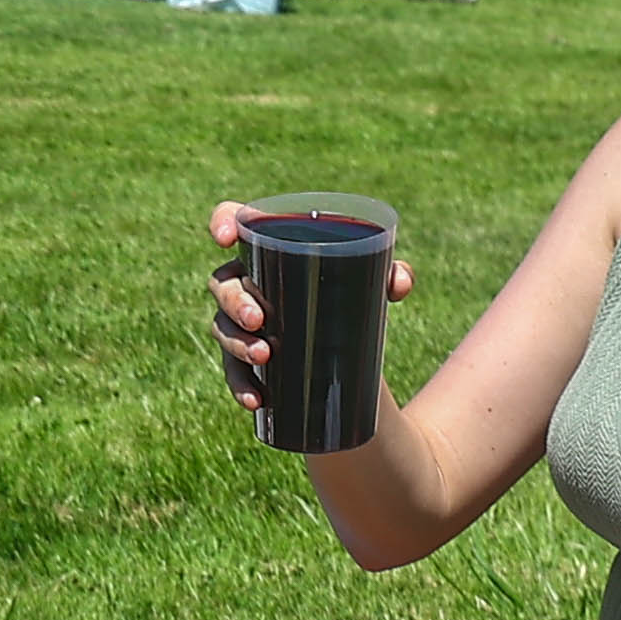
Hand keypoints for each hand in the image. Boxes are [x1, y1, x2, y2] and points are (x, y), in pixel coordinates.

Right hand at [203, 201, 415, 418]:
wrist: (346, 348)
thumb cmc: (350, 293)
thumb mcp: (371, 281)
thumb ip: (389, 274)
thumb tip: (398, 283)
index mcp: (268, 247)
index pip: (233, 220)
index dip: (222, 222)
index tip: (225, 239)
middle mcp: (246, 281)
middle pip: (223, 283)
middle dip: (235, 302)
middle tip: (260, 320)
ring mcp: (240, 322)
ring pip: (222, 328)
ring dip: (237, 343)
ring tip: (264, 356)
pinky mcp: (245, 359)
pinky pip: (232, 371)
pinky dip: (242, 385)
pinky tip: (256, 399)